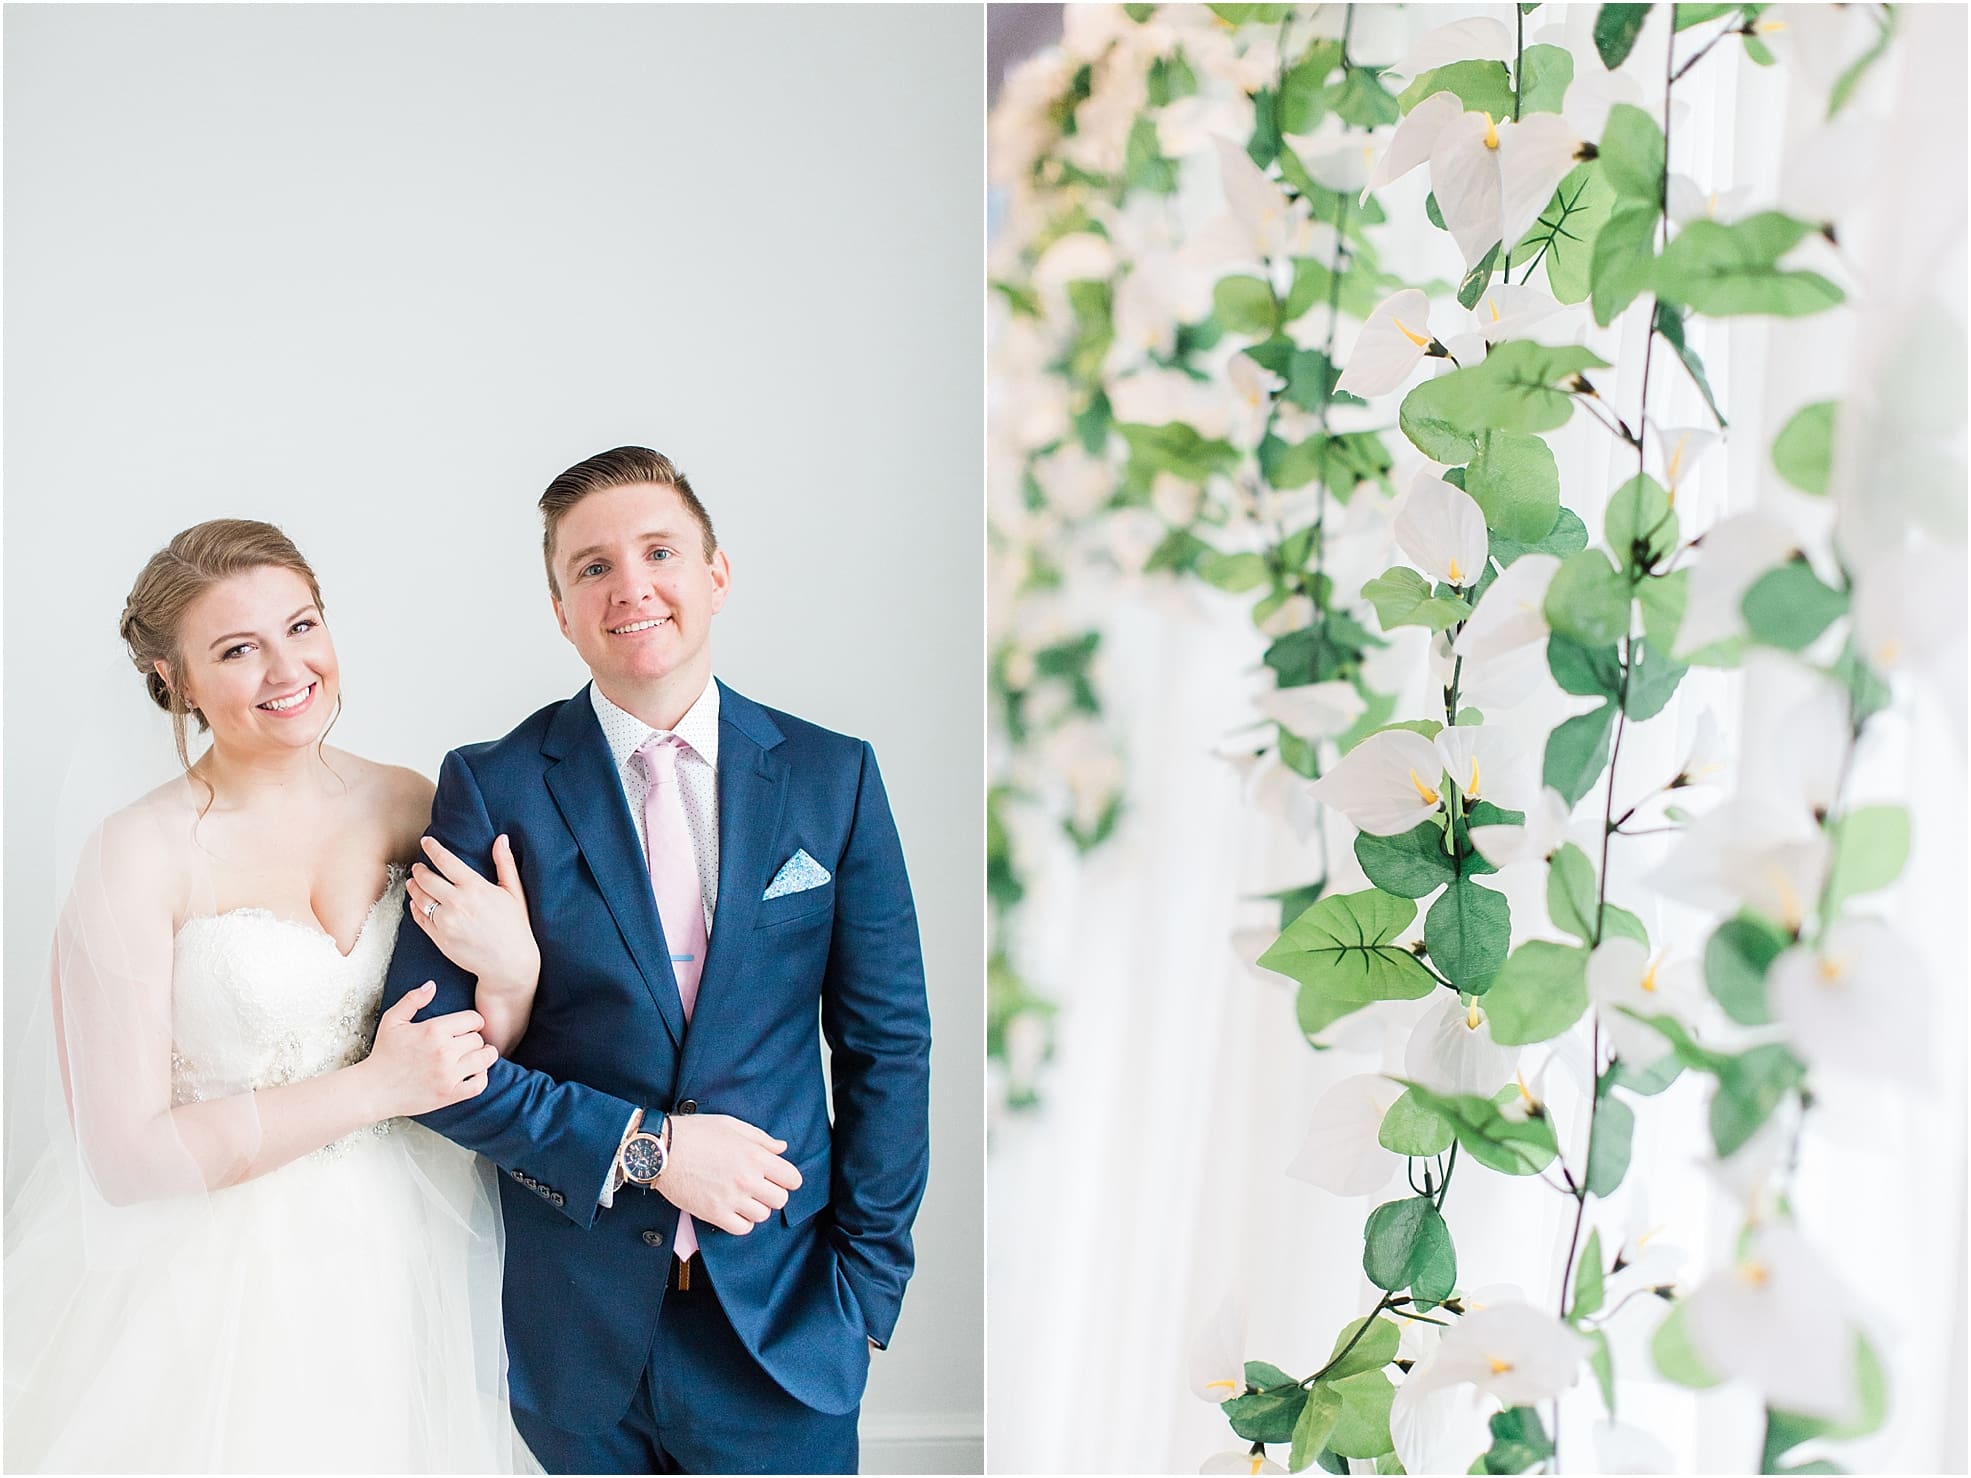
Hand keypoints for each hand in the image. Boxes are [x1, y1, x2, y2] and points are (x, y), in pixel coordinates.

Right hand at [361, 982, 495, 1116]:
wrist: (373, 1090)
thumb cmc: (383, 1054)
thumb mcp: (392, 1021)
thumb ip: (413, 1000)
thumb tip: (432, 985)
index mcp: (433, 1030)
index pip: (473, 1019)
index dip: (474, 1022)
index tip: (468, 1027)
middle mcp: (444, 1051)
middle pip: (479, 1039)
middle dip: (474, 1039)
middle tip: (467, 1043)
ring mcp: (448, 1074)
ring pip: (485, 1059)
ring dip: (484, 1056)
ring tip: (476, 1056)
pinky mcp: (449, 1094)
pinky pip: (479, 1084)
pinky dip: (482, 1077)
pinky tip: (474, 1073)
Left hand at [407, 834, 539, 997]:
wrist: (508, 964)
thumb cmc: (515, 927)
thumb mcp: (514, 892)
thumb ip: (505, 863)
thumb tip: (502, 839)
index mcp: (475, 888)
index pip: (446, 861)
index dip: (433, 848)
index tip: (426, 842)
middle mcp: (457, 903)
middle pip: (426, 878)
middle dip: (419, 869)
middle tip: (418, 866)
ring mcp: (445, 922)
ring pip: (419, 898)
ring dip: (413, 887)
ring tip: (413, 882)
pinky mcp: (439, 938)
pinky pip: (420, 918)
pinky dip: (414, 908)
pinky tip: (416, 903)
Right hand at [657, 1113, 801, 1235]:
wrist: (661, 1150)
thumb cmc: (695, 1133)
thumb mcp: (731, 1126)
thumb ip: (761, 1139)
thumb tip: (782, 1148)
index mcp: (755, 1156)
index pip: (792, 1179)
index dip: (788, 1178)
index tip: (778, 1177)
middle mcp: (747, 1180)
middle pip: (780, 1200)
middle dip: (773, 1193)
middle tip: (759, 1186)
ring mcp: (731, 1199)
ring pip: (762, 1216)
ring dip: (756, 1207)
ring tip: (743, 1197)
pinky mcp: (714, 1214)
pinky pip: (742, 1229)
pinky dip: (741, 1222)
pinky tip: (733, 1209)